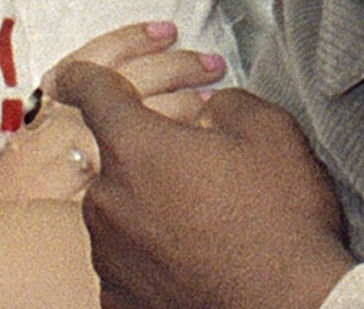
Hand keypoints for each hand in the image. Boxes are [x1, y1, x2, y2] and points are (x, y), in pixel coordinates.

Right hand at [0, 22, 226, 204]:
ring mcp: (74, 161)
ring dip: (186, 106)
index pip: (93, 57)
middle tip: (213, 63)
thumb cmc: (18, 177)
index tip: (168, 29)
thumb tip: (134, 70)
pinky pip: (139, 168)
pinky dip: (173, 155)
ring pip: (142, 122)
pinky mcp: (88, 197)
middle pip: (129, 81)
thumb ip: (75, 98)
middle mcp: (61, 124)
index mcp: (48, 102)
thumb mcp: (38, 125)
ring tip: (215, 102)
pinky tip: (195, 148)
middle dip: (178, 67)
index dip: (133, 38)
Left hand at [53, 61, 351, 308]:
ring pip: (121, 212)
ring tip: (211, 222)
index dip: (82, 77)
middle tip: (203, 170)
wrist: (290, 303)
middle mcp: (108, 199)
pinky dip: (155, 256)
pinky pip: (129, 262)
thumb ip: (230, 104)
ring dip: (153, 208)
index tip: (73, 78)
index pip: (92, 92)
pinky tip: (197, 258)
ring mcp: (108, 255)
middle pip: (116, 161)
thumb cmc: (280, 220)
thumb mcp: (271, 133)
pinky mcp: (118, 298)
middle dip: (151, 158)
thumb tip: (214, 109)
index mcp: (138, 147)